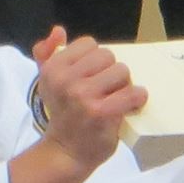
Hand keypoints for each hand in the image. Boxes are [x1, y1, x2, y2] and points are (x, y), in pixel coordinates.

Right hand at [30, 24, 146, 169]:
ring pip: (122, 71)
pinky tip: (130, 105)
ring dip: (123, 85)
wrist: (65, 151)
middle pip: (108, 56)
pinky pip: (132, 93)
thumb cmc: (61, 114)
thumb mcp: (47, 82)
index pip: (89, 44)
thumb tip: (58, 30)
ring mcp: (83, 96)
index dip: (94, 59)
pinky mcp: (101, 112)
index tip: (91, 76)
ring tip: (115, 98)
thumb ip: (47, 53)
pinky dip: (136, 98)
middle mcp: (65, 80)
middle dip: (111, 71)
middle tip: (105, 89)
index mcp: (53, 68)